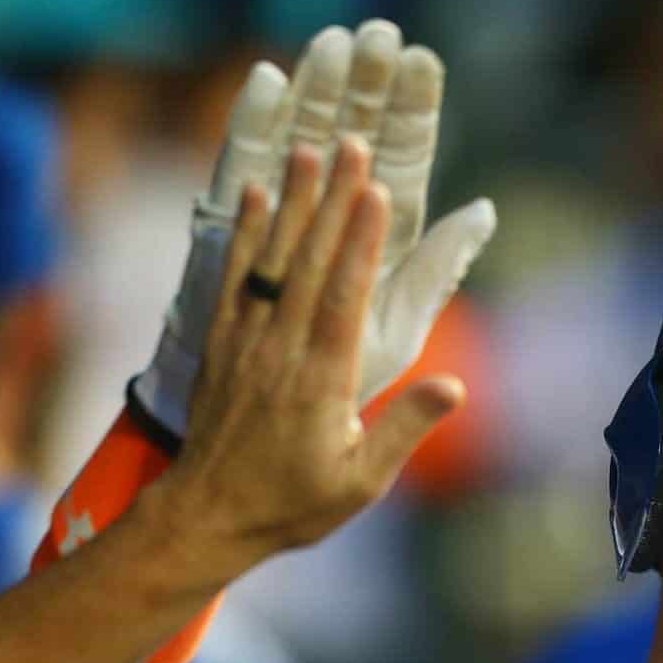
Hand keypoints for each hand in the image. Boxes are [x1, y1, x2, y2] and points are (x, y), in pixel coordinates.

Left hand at [145, 137, 466, 579]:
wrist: (207, 517)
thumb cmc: (291, 503)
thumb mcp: (360, 482)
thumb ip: (405, 430)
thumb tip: (455, 386)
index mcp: (321, 381)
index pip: (343, 298)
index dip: (359, 242)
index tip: (374, 191)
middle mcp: (280, 350)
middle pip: (308, 263)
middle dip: (331, 201)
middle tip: (347, 145)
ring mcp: (246, 342)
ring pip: (271, 260)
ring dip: (291, 202)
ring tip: (305, 150)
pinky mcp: (222, 342)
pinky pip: (233, 276)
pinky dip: (242, 233)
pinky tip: (252, 194)